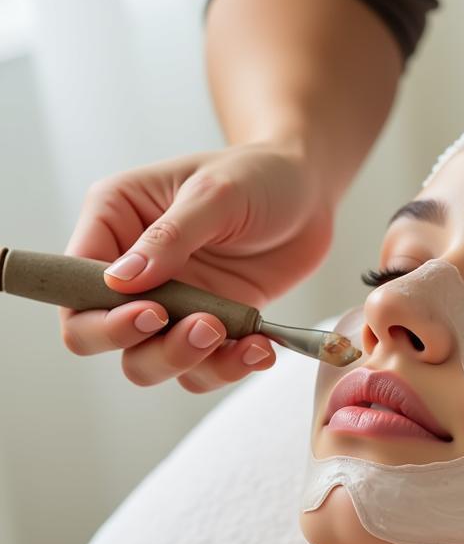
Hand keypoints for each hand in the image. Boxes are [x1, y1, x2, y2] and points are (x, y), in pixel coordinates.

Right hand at [61, 139, 334, 392]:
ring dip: (192, 363)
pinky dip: (229, 367)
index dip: (102, 316)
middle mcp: (133, 270)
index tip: (154, 313)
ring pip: (151, 363)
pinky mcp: (211, 324)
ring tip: (238, 338)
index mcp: (114, 223)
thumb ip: (169, 238)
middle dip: (152, 348)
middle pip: (101, 338)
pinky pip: (203, 367)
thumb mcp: (215, 194)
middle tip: (205, 328)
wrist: (309, 193)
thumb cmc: (257, 175)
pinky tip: (260, 348)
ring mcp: (172, 303)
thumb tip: (119, 282)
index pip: (75, 288)